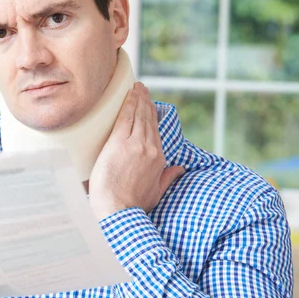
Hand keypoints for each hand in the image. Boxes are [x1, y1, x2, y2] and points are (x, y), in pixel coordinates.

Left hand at [88, 82, 184, 219]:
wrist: (118, 210)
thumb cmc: (134, 205)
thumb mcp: (157, 192)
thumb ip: (168, 177)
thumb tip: (180, 169)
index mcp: (159, 159)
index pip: (155, 131)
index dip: (152, 115)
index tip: (149, 105)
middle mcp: (149, 148)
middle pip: (147, 119)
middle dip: (145, 102)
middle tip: (142, 89)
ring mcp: (135, 144)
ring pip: (138, 116)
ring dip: (138, 99)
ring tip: (137, 87)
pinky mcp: (119, 143)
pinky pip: (125, 118)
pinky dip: (128, 104)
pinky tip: (129, 95)